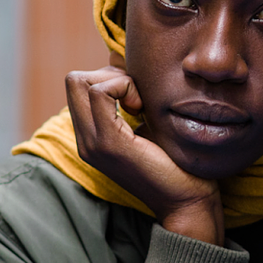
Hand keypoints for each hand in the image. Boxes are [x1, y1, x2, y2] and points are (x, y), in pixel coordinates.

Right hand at [66, 66, 223, 243]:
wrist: (188, 203)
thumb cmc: (177, 164)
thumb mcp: (148, 123)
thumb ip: (132, 99)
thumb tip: (119, 60)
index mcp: (92, 138)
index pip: (78, 86)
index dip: (110, 77)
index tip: (139, 96)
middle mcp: (86, 141)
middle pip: (74, 80)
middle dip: (109, 74)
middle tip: (138, 96)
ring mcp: (93, 143)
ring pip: (80, 81)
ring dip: (117, 81)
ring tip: (141, 104)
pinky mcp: (109, 143)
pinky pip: (100, 92)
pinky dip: (124, 87)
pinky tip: (143, 109)